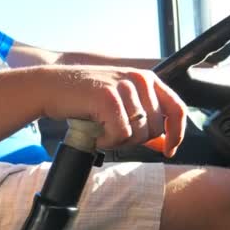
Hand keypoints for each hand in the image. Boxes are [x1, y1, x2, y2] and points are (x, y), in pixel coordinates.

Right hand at [41, 65, 186, 157]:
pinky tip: (95, 134)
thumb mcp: (121, 106)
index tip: (169, 151)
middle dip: (136, 140)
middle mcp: (140, 79)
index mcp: (147, 79)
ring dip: (119, 141)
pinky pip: (120, 135)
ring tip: (102, 131)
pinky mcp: (109, 98)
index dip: (177, 134)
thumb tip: (165, 144)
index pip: (177, 108)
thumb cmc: (85, 99)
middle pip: (156, 128)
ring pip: (139, 134)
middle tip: (113, 135)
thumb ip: (144, 123)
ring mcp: (125, 87)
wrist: (51, 88)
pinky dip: (107, 142)